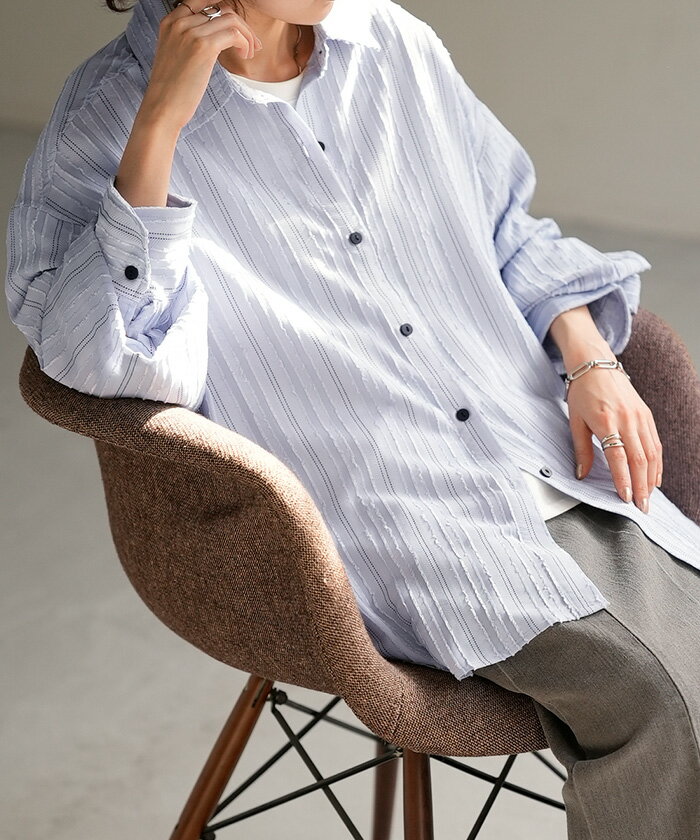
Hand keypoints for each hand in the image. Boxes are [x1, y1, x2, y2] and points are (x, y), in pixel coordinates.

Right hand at [139, 1, 262, 132]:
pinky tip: (245, 55)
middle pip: (221, 9)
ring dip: (246, 34)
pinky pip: (234, 33)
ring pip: (230, 18)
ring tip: (249, 52)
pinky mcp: (203, 47)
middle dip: (241, 25)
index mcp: (170, 21)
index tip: (236, 32)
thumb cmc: (171, 91)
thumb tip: (214, 39)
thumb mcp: (176, 56)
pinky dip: (245, 43)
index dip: (224, 14)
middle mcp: (179, 21)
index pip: (204, 2)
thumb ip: (189, 40)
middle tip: (251, 44)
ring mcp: (190, 32)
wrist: (162, 109)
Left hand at [566, 359, 662, 512]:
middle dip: (642, 486)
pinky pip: (655, 443)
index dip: (623, 479)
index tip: (625, 498)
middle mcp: (627, 419)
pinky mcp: (647, 415)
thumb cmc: (582, 393)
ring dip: (651, 478)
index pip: (618, 456)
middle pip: (639, 459)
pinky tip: (654, 478)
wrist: (596, 365)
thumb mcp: (575, 421)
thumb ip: (581, 449)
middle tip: (642, 507)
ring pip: (651, 453)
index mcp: (606, 420)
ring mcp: (640, 417)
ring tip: (648, 497)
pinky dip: (657, 463)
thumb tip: (581, 475)